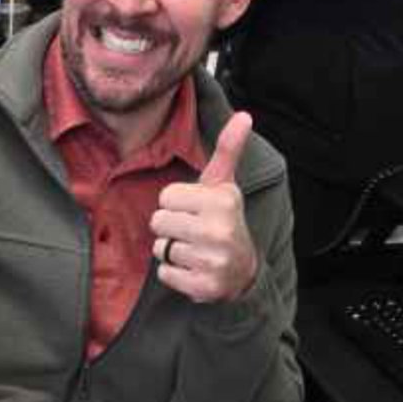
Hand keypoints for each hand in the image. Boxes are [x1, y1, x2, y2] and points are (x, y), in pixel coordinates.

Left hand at [150, 112, 258, 303]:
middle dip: (171, 227)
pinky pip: (165, 273)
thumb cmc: (223, 221)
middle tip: (194, 232)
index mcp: (223, 200)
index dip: (176, 204)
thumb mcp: (224, 186)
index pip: (166, 196)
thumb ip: (227, 150)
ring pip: (160, 248)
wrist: (242, 272)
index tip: (196, 211)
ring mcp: (212, 260)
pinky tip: (194, 269)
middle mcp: (220, 230)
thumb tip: (244, 115)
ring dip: (173, 251)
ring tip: (195, 250)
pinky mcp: (203, 286)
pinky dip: (175, 273)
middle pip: (158, 221)